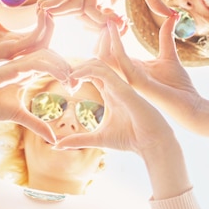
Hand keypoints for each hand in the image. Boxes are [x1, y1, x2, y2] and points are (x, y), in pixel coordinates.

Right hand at [0, 0, 98, 17]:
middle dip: (58, 15)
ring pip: (75, 4)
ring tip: (42, 9)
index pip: (72, 2)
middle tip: (40, 12)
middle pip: (76, 9)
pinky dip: (60, 1)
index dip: (57, 9)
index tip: (40, 8)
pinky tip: (46, 3)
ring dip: (58, 11)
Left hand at [0, 0, 54, 66]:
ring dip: (49, 26)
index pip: (39, 35)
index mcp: (14, 42)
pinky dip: (40, 29)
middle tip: (48, 6)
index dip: (46, 21)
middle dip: (52, 24)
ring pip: (43, 43)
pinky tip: (39, 14)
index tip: (43, 4)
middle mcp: (17, 50)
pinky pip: (31, 43)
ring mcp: (14, 53)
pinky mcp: (7, 53)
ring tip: (45, 9)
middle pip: (46, 41)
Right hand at [0, 49, 71, 142]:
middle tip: (77, 82)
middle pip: (52, 55)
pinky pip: (34, 62)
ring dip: (62, 65)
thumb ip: (37, 124)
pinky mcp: (9, 68)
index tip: (75, 87)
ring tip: (71, 80)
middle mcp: (22, 65)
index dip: (66, 71)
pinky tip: (60, 76)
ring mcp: (16, 64)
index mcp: (26, 72)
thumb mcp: (19, 116)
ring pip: (45, 55)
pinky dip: (50, 66)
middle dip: (67, 65)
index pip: (51, 64)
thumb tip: (54, 139)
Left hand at [56, 58, 175, 156]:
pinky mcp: (123, 87)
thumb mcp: (98, 138)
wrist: (151, 143)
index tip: (65, 87)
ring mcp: (119, 84)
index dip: (76, 75)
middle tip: (64, 81)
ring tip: (68, 79)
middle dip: (75, 68)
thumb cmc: (130, 139)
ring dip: (79, 67)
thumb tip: (57, 145)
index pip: (90, 73)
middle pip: (92, 64)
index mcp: (109, 92)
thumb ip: (78, 140)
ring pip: (97, 63)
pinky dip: (86, 70)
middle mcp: (114, 85)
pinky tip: (75, 79)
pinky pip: (103, 70)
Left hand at [83, 0, 172, 29]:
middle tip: (123, 30)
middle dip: (106, 32)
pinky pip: (87, 5)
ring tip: (120, 23)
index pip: (105, 23)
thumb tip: (173, 17)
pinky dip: (97, 15)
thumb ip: (155, 2)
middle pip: (93, 24)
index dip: (114, 31)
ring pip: (87, 18)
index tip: (128, 29)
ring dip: (102, 26)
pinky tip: (115, 14)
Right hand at [95, 17, 203, 132]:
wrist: (191, 104)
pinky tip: (118, 30)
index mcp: (131, 68)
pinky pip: (119, 60)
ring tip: (111, 22)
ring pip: (103, 57)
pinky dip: (116, 43)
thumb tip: (171, 17)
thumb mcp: (169, 55)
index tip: (120, 19)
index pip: (110, 51)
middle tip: (112, 19)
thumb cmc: (180, 85)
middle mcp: (125, 73)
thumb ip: (165, 36)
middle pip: (100, 54)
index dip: (110, 33)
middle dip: (102, 34)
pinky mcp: (136, 81)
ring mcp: (129, 78)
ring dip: (105, 38)